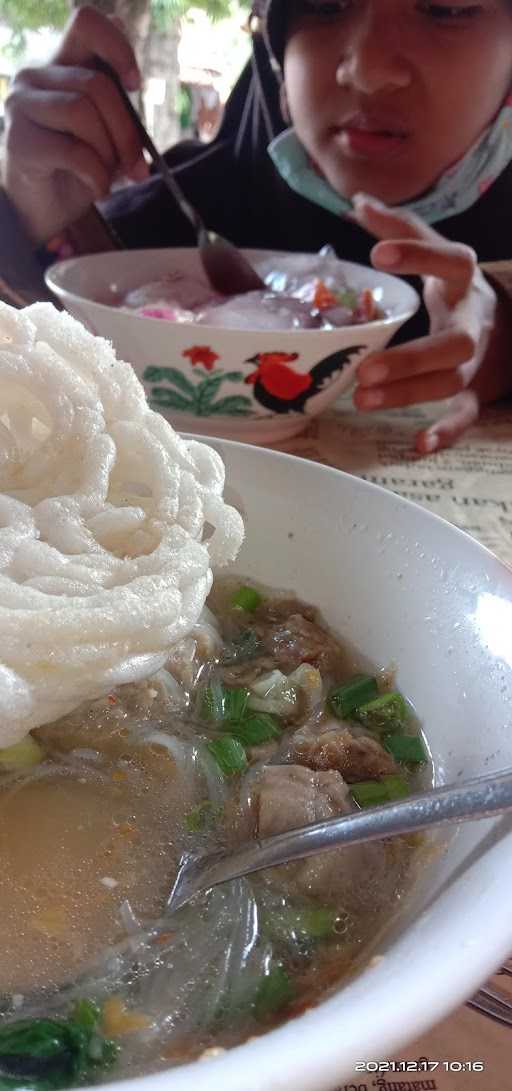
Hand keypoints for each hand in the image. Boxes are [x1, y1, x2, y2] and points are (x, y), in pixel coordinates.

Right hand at [2, 6, 148, 242]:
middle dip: (126, 131)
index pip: (86, 23)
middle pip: (96, 83)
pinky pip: (72, 150)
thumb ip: (121, 122)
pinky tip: (97, 187)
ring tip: (108, 175)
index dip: (118, 47)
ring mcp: (21, 104)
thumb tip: (141, 143)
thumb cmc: (74, 168)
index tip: (135, 84)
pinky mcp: (17, 139)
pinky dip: (96, 174)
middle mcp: (36, 75)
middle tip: (137, 166)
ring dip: (108, 152)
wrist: (40, 207)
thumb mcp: (106, 139)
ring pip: (82, 111)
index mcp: (61, 63)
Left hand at [352, 194, 495, 453]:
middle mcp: (474, 323)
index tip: (378, 254)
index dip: (419, 256)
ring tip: (362, 399)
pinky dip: (446, 432)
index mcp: (465, 282)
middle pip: (453, 343)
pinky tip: (419, 444)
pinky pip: (465, 416)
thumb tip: (358, 201)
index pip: (450, 262)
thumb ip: (402, 227)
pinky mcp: (473, 393)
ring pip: (451, 382)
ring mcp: (475, 362)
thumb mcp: (438, 254)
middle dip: (411, 358)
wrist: (503, 330)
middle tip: (364, 368)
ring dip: (410, 393)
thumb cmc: (455, 289)